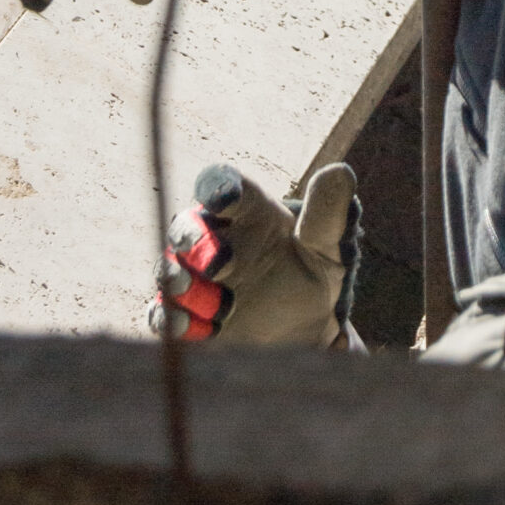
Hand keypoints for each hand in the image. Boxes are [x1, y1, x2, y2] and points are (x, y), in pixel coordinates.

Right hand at [151, 162, 360, 347]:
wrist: (302, 332)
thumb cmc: (311, 276)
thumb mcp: (326, 249)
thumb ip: (328, 216)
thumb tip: (341, 172)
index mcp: (244, 212)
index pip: (223, 186)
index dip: (218, 187)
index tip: (223, 197)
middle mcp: (211, 238)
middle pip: (187, 226)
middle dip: (193, 240)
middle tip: (217, 263)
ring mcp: (193, 276)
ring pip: (170, 268)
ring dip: (178, 279)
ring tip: (196, 292)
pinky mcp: (184, 315)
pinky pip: (164, 313)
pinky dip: (170, 319)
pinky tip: (187, 328)